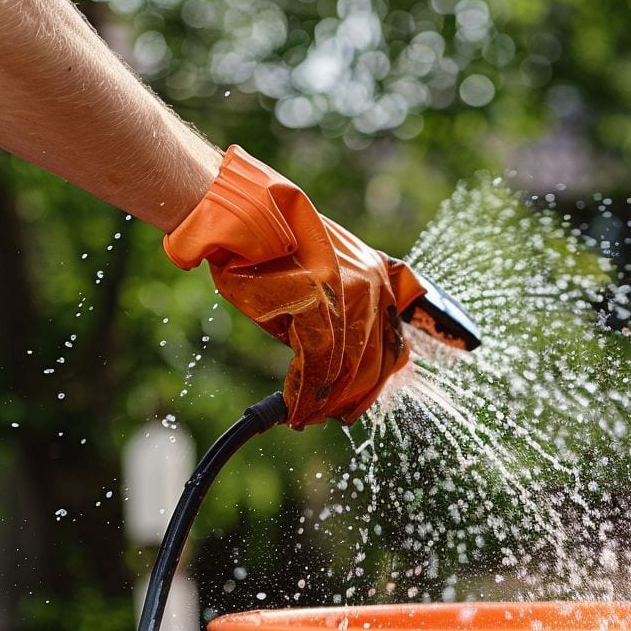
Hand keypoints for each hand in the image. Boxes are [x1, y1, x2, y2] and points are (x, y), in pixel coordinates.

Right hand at [163, 146, 421, 427]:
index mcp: (379, 274)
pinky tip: (296, 408)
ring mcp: (345, 293)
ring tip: (310, 416)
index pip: (393, 341)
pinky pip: (317, 363)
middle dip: (352, 396)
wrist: (237, 215)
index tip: (362, 402)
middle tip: (333, 416)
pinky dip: (306, 392)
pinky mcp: (314, 303)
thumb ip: (342, 306)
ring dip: (327, 400)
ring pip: (346, 366)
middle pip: (373, 361)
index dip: (378, 379)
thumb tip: (343, 357)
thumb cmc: (270, 245)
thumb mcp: (321, 271)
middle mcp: (371, 283)